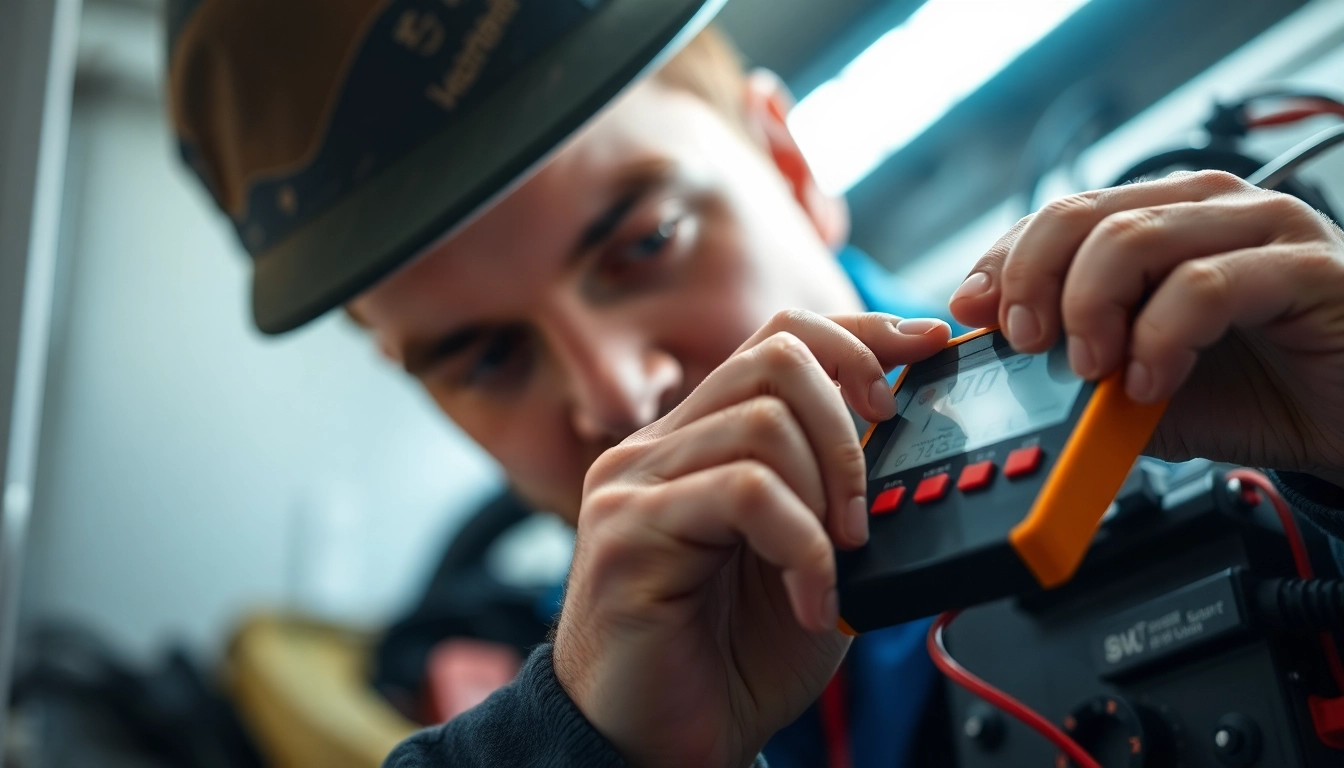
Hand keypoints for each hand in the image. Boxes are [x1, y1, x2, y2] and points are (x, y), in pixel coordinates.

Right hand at [552, 310, 950, 767]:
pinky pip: (745, 492)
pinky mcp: (627, 530)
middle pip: (775, 357)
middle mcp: (659, 449)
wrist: (656, 748)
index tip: (925, 347)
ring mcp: (635, 483)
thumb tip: (913, 449)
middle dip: (850, 425)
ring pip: (764, 421)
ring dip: (827, 496)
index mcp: (699, 444)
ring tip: (833, 569)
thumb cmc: (725, 663)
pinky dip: (802, 544)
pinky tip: (808, 600)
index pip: (777, 341)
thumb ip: (838, 503)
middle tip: (864, 511)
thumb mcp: (809, 566)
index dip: (859, 335)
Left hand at [949, 170, 1343, 486]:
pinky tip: (1152, 382)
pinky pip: (1205, 285)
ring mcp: (1259, 227)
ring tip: (1095, 370)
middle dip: (1033, 281)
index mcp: (1159, 219)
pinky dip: (1160, 339)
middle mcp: (1203, 209)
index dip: (1003, 260)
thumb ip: (1077, 370)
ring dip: (1091, 311)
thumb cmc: (1255, 390)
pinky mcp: (1305, 266)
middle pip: (1081, 215)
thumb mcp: (1140, 385)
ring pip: (1133, 238)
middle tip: (1027, 342)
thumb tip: (995, 361)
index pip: (1057, 216)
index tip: (972, 310)